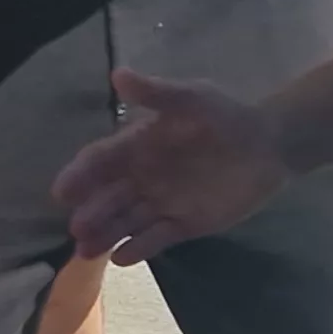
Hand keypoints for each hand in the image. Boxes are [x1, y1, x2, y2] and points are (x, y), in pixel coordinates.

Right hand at [54, 71, 294, 265]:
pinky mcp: (184, 225)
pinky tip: (122, 258)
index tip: (62, 191)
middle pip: (108, 197)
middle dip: (91, 213)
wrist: (270, 145)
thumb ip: (156, 93)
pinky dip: (139, 248)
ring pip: (125, 221)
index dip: (80, 175)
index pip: (100, 161)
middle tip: (76, 228)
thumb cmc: (226, 116)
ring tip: (86, 251)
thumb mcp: (192, 98)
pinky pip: (156, 238)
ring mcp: (161, 203)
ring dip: (105, 234)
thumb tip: (117, 75)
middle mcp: (141, 177)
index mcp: (136, 146)